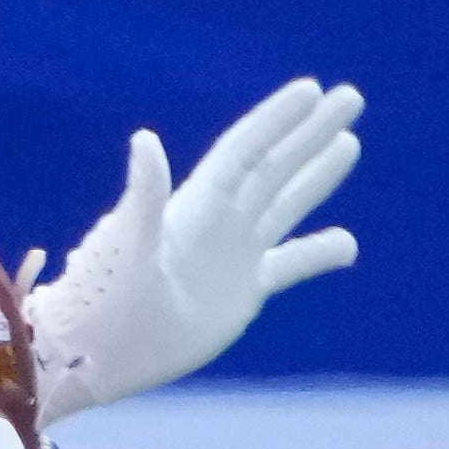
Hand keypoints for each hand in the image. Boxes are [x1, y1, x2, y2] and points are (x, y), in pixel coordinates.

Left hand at [30, 78, 364, 427]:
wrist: (97, 358)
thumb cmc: (105, 303)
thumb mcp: (127, 246)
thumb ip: (145, 196)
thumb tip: (144, 139)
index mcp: (195, 208)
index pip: (244, 151)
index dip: (276, 120)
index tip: (311, 90)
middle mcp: (219, 224)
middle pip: (272, 167)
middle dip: (308, 134)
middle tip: (350, 97)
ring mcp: (232, 257)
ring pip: (284, 206)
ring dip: (316, 176)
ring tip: (349, 143)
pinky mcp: (240, 293)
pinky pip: (287, 266)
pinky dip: (317, 255)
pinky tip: (349, 246)